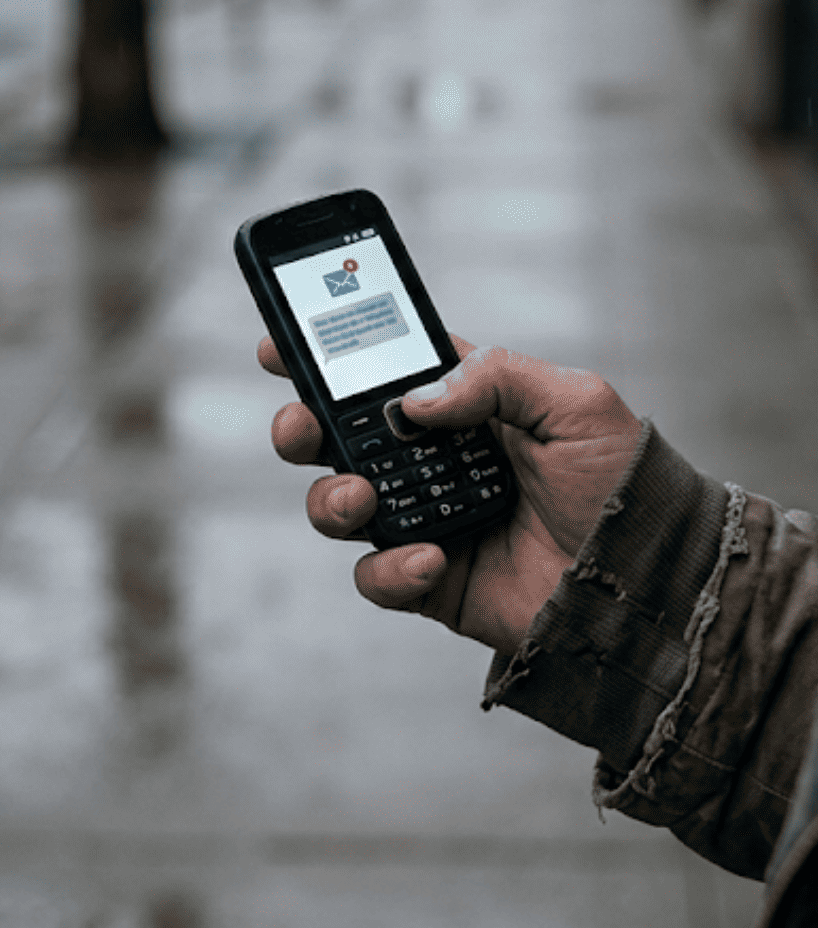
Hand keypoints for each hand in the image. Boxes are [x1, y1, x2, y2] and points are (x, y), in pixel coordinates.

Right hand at [258, 336, 642, 652]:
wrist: (648, 580)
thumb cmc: (625, 484)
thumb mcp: (576, 403)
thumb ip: (496, 378)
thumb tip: (414, 402)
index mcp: (461, 407)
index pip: (379, 373)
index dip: (324, 358)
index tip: (278, 346)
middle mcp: (431, 461)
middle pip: (335, 437)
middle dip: (300, 426)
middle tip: (301, 426)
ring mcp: (424, 521)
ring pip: (336, 505)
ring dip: (329, 498)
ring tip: (361, 498)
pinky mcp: (428, 581)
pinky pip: (374, 577)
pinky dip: (388, 569)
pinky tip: (431, 559)